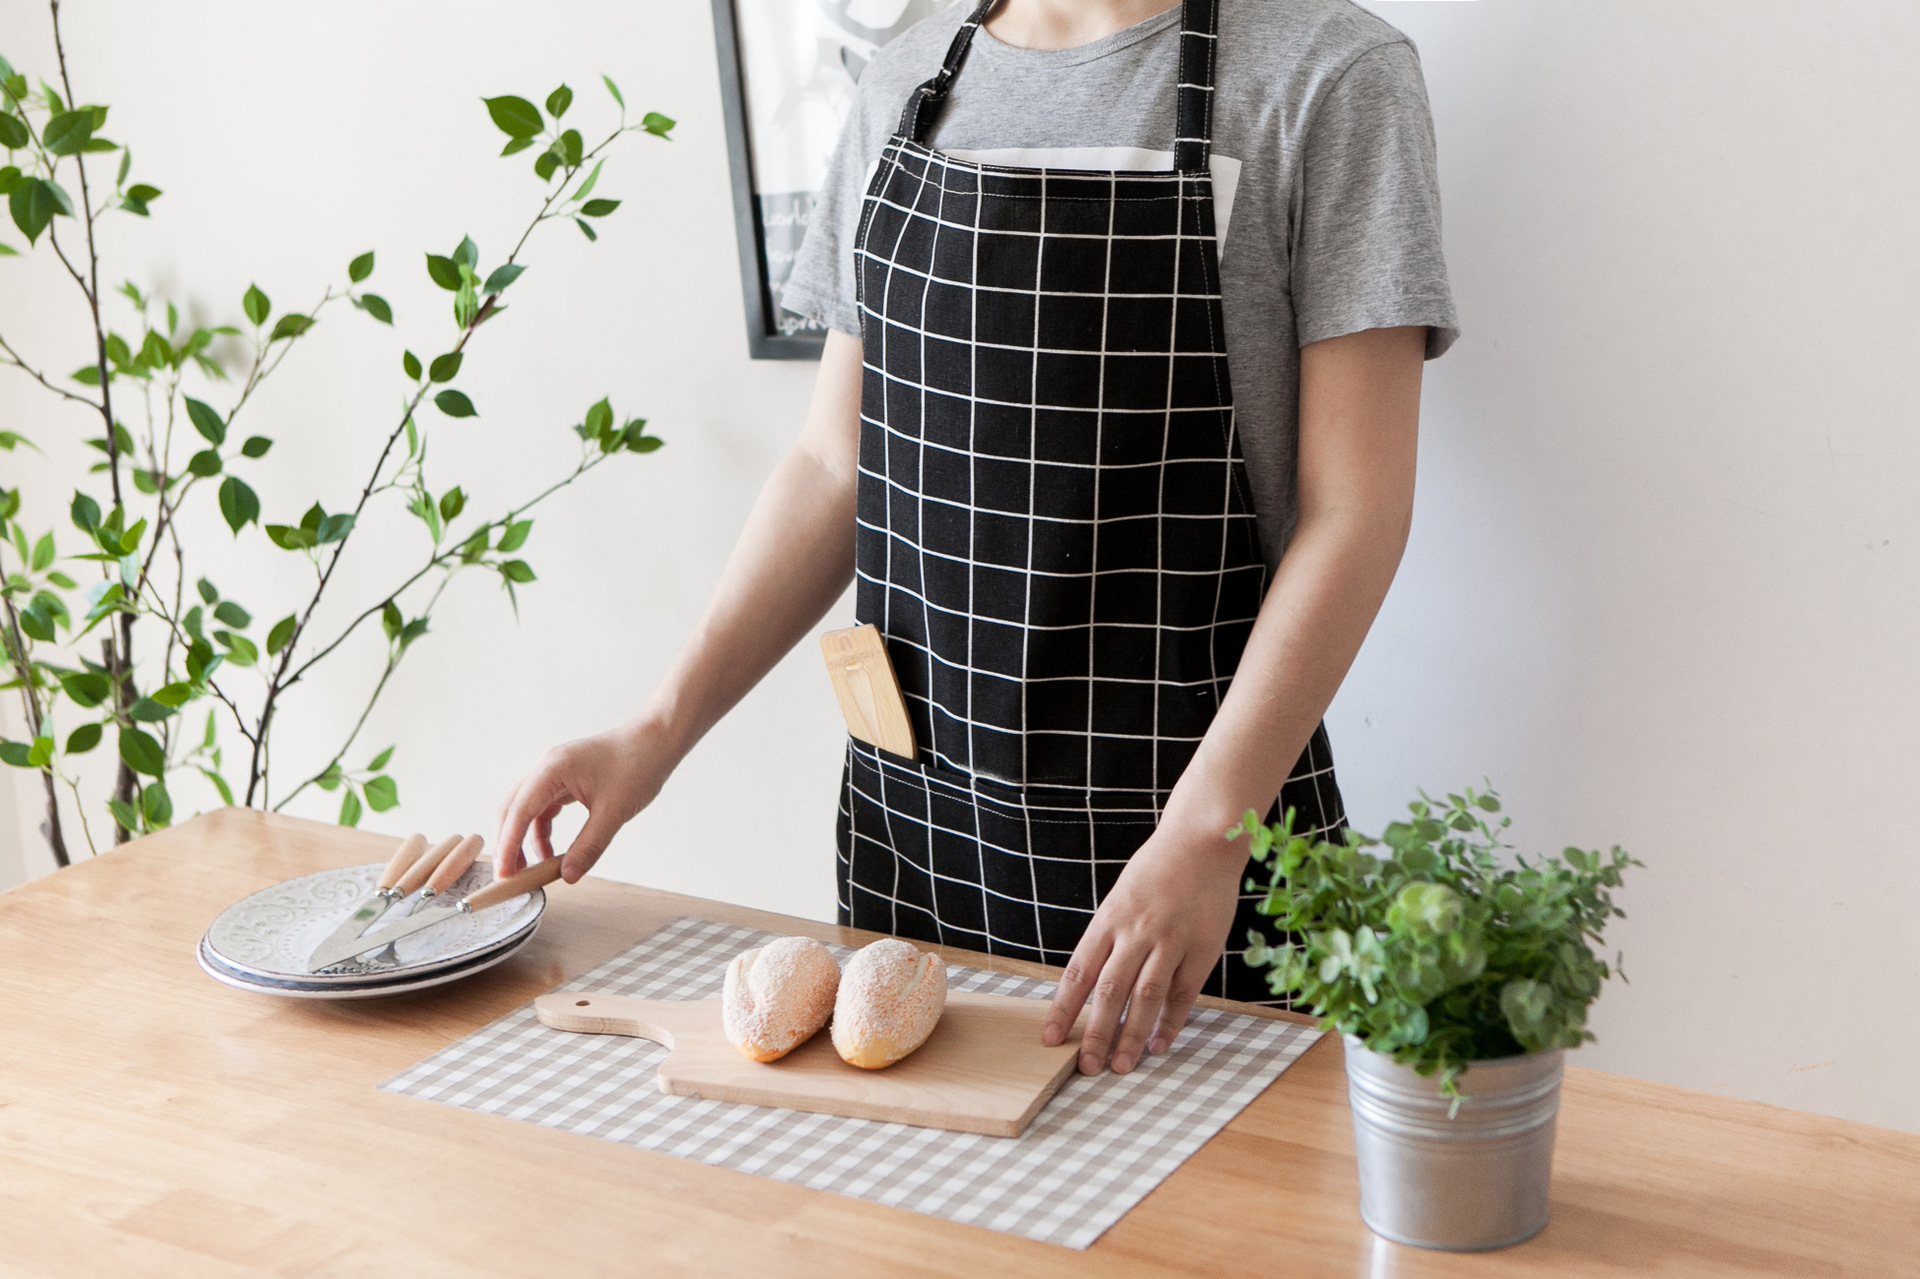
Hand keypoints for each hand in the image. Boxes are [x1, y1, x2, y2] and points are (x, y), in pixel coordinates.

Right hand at [492, 719, 672, 882]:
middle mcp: (547, 768)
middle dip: (508, 843)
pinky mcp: (565, 779)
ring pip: (526, 809)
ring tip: (530, 869)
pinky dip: (542, 830)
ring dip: (524, 839)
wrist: (657, 741)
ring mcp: (555, 772)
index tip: (504, 873)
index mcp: (553, 769)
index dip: (508, 845)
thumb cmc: (638, 766)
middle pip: (513, 809)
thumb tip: (567, 876)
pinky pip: (544, 807)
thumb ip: (588, 846)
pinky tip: (549, 852)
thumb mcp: (613, 812)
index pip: (519, 811)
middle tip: (510, 876)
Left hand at [1042, 823, 1243, 1074]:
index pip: (1079, 972)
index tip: (1050, 1038)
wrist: (1201, 842)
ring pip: (1145, 996)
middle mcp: (1136, 932)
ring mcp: (1170, 940)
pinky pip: (1183, 992)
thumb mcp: (1121, 899)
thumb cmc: (1157, 872)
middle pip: (1110, 990)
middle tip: (1085, 1067)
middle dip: (1095, 1033)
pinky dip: (1171, 1021)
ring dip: (1132, 1035)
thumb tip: (1089, 985)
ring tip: (1121, 1066)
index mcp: (1109, 919)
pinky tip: (1160, 1044)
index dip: (1063, 1008)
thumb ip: (1108, 939)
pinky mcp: (1202, 948)